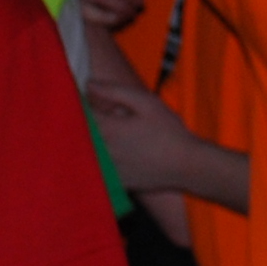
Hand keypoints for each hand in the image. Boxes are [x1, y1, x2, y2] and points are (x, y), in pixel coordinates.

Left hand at [85, 38, 207, 214]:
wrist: (187, 165)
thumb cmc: (169, 131)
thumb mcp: (147, 103)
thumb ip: (115, 92)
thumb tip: (88, 84)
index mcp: (109, 129)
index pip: (81, 115)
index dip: (79, 106)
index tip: (82, 100)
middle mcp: (103, 150)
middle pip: (80, 135)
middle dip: (80, 125)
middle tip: (91, 118)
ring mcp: (108, 168)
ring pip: (87, 153)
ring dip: (86, 144)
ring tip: (104, 138)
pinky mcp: (116, 182)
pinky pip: (98, 170)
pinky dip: (96, 161)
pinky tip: (109, 156)